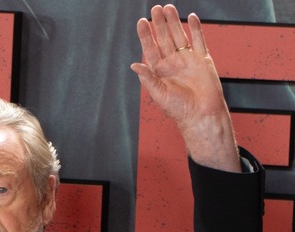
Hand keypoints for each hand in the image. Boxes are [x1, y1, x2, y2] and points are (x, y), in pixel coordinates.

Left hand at [131, 4, 239, 171]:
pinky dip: (195, 29)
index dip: (146, 35)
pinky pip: (198, 41)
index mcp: (159, 70)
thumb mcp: (158, 93)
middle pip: (164, 38)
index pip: (150, 48)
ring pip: (179, 35)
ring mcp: (187, 59)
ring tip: (168, 8)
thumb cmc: (178, 108)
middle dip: (159, 24)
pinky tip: (191, 17)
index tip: (142, 22)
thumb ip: (147, 78)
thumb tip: (134, 64)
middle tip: (155, 9)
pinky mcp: (203, 59)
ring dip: (174, 22)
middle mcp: (172, 62)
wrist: (201, 114)